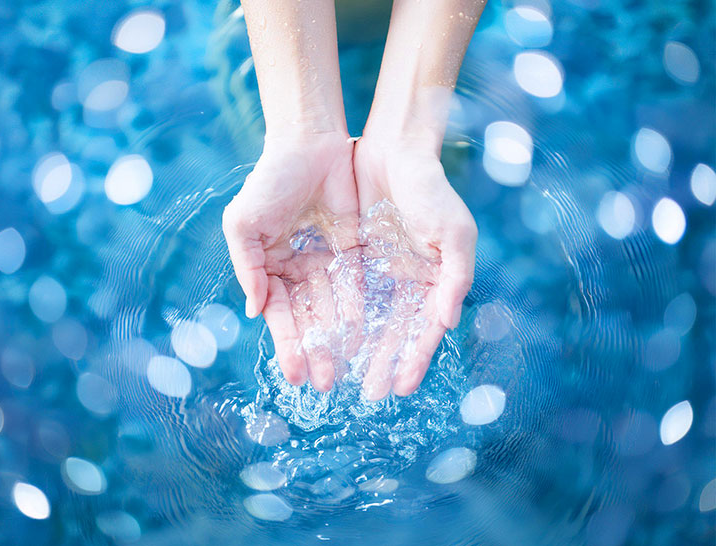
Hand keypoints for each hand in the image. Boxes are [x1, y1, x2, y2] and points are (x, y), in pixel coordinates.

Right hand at [223, 132, 362, 391]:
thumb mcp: (244, 225)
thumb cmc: (270, 182)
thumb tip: (255, 312)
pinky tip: (362, 335)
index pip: (279, 314)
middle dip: (314, 351)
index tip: (293, 375)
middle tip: (323, 385)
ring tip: (343, 370)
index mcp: (269, 266)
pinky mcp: (353, 250)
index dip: (287, 344)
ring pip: (333, 308)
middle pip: (308, 318)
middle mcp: (297, 269)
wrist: (310, 144)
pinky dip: (358, 310)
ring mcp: (326, 261)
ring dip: (337, 339)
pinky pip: (356, 285)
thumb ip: (248, 268)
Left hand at [353, 136, 476, 399]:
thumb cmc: (432, 191)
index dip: (415, 358)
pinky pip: (349, 293)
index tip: (401, 387)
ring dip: (362, 347)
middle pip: (397, 331)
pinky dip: (343, 316)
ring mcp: (383, 270)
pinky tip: (333, 338)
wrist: (394, 150)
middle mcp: (411, 281)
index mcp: (437, 280)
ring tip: (347, 375)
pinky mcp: (357, 257)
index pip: (425, 329)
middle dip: (385, 362)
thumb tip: (447, 323)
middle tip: (369, 394)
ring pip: (372, 318)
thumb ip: (455, 279)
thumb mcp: (454, 233)